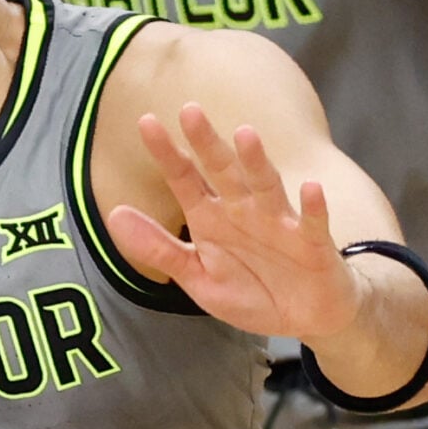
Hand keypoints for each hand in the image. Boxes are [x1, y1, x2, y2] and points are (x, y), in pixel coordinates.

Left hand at [106, 104, 359, 340]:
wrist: (301, 318)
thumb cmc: (250, 291)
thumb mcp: (196, 277)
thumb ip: (158, 249)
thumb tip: (114, 215)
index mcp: (212, 218)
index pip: (184, 179)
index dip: (167, 153)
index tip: (146, 122)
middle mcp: (244, 212)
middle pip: (223, 171)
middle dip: (207, 143)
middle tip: (189, 110)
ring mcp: (280, 224)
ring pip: (266, 186)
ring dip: (257, 161)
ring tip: (244, 134)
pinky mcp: (312, 245)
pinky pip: (313, 224)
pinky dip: (312, 207)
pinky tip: (310, 187)